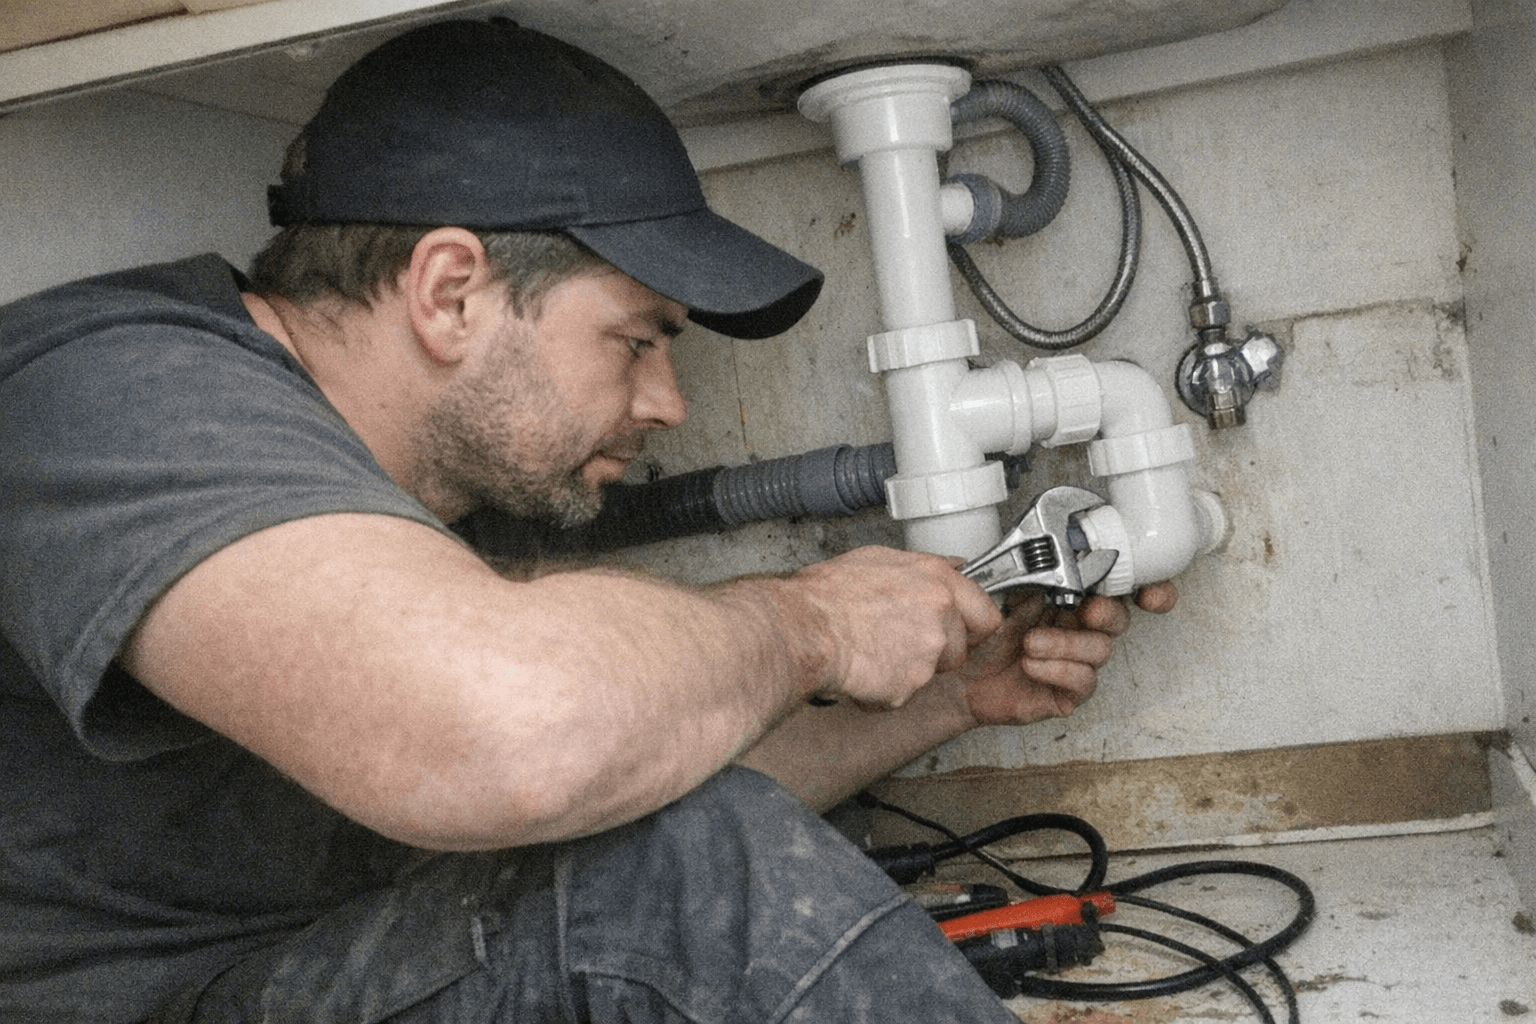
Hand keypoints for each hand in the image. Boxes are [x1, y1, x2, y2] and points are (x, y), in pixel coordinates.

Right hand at [781, 547, 1002, 709]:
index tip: (961, 632)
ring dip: (907, 671)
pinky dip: (882, 690)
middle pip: (962, 649)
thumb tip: (953, 566)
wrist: (801, 628)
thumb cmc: (827, 594)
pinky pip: (902, 694)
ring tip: (872, 652)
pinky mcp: (909, 684)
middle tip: (901, 644)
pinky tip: (860, 668)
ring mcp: (927, 650)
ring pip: (930, 673)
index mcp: (936, 580)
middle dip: (938, 654)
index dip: (973, 627)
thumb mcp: (877, 559)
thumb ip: (924, 567)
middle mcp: (940, 613)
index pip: (986, 613)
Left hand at [951, 581, 1177, 726]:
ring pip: (1100, 650)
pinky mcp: (1067, 691)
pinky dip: (1057, 670)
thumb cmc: (981, 633)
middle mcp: (1079, 627)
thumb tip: (1038, 560)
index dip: (1148, 589)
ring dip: (1066, 643)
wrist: (956, 673)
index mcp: (1070, 596)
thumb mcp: (994, 593)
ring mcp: (1076, 660)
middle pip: (1119, 617)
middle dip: (1109, 612)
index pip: (1120, 587)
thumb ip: (1019, 574)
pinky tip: (1031, 665)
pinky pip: (1083, 681)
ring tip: (1030, 643)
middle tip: (1088, 611)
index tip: (1149, 594)